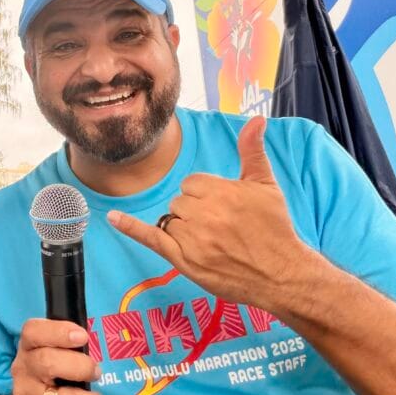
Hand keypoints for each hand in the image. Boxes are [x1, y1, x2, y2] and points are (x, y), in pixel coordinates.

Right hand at [11, 319, 102, 394]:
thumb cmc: (52, 378)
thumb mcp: (53, 355)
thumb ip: (69, 346)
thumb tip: (93, 342)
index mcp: (28, 348)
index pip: (33, 332)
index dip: (59, 332)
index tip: (82, 337)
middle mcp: (23, 372)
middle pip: (48, 363)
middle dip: (81, 368)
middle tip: (96, 373)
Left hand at [108, 116, 310, 314]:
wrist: (282, 275)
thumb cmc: (275, 228)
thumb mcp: (266, 185)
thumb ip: (252, 151)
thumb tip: (255, 120)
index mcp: (220, 191)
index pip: (191, 183)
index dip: (205, 195)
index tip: (224, 209)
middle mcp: (204, 214)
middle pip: (179, 201)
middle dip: (196, 212)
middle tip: (222, 227)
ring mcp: (192, 239)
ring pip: (170, 220)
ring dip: (184, 228)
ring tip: (213, 241)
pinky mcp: (184, 261)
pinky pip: (150, 238)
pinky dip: (130, 228)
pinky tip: (113, 218)